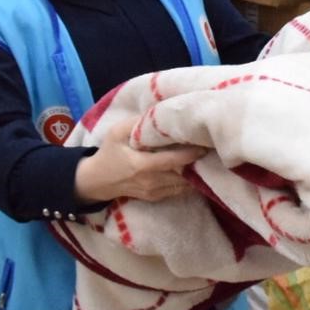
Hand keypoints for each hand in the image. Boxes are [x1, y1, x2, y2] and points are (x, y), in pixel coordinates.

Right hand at [73, 116, 207, 202]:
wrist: (98, 181)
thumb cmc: (109, 154)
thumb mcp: (116, 133)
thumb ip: (137, 123)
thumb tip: (159, 112)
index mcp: (141, 165)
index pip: (173, 161)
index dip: (191, 154)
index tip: (205, 143)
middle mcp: (151, 181)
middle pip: (183, 175)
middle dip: (199, 163)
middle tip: (212, 148)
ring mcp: (155, 192)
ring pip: (185, 185)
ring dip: (197, 173)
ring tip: (207, 158)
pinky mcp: (157, 197)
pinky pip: (180, 191)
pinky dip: (190, 181)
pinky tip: (196, 168)